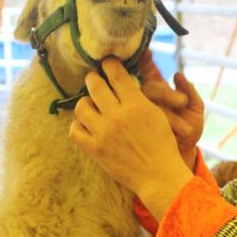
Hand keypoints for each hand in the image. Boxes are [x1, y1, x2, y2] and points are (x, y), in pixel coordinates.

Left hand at [69, 57, 193, 218]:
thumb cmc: (162, 144)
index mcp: (136, 105)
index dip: (109, 64)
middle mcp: (118, 117)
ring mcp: (104, 134)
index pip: (116, 75)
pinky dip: (78, 125)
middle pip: (95, 86)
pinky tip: (86, 125)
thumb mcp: (156, 115)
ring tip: (90, 104)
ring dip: (85, 103)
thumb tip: (122, 82)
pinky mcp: (95, 150)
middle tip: (94, 79)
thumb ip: (138, 98)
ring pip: (81, 107)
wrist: (158, 175)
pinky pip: (75, 131)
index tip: (106, 61)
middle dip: (93, 79)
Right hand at [136, 51, 203, 169]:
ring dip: (168, 116)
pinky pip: (140, 128)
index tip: (148, 53)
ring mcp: (139, 117)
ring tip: (187, 129)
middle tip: (183, 102)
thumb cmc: (189, 129)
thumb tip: (178, 76)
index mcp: (159, 90)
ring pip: (144, 109)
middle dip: (166, 94)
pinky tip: (174, 136)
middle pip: (148, 90)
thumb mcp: (195, 109)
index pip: (149, 71)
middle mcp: (146, 100)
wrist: (184, 156)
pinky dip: (157, 132)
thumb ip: (190, 92)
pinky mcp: (136, 133)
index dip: (145, 61)